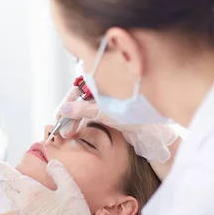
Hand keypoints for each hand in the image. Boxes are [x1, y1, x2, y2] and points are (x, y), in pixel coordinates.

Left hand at [0, 161, 108, 214]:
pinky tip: (26, 208)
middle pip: (9, 191)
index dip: (4, 170)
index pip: (13, 178)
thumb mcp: (70, 188)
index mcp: (32, 192)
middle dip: (3, 182)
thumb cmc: (73, 214)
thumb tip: (51, 164)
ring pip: (13, 204)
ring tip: (11, 190)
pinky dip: (20, 209)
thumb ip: (59, 173)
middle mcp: (23, 205)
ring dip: (11, 195)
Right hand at [55, 87, 180, 162]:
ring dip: (72, 119)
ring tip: (66, 133)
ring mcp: (104, 100)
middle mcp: (103, 88)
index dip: (67, 100)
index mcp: (105, 81)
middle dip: (67, 112)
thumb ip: (84, 110)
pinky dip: (80, 122)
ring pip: (81, 107)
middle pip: (77, 97)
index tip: (59, 114)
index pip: (78, 87)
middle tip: (60, 128)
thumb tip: (64, 109)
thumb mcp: (107, 113)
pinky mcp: (106, 110)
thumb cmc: (135, 117)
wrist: (154, 130)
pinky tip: (74, 130)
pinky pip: (87, 114)